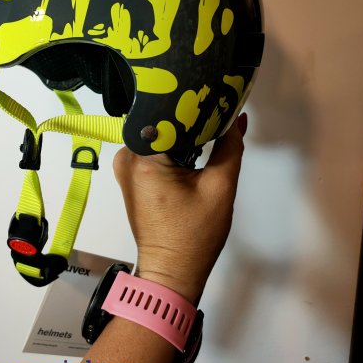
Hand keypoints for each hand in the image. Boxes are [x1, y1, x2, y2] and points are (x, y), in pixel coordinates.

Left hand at [113, 114, 246, 302]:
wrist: (172, 272)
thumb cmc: (194, 234)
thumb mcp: (220, 187)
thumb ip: (230, 147)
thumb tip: (236, 116)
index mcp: (142, 157)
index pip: (166, 112)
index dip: (192, 100)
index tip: (214, 91)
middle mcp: (127, 156)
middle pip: (160, 122)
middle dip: (189, 115)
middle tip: (217, 103)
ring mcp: (126, 167)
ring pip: (158, 135)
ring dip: (182, 131)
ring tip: (210, 121)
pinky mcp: (132, 177)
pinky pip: (154, 150)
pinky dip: (174, 145)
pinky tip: (195, 142)